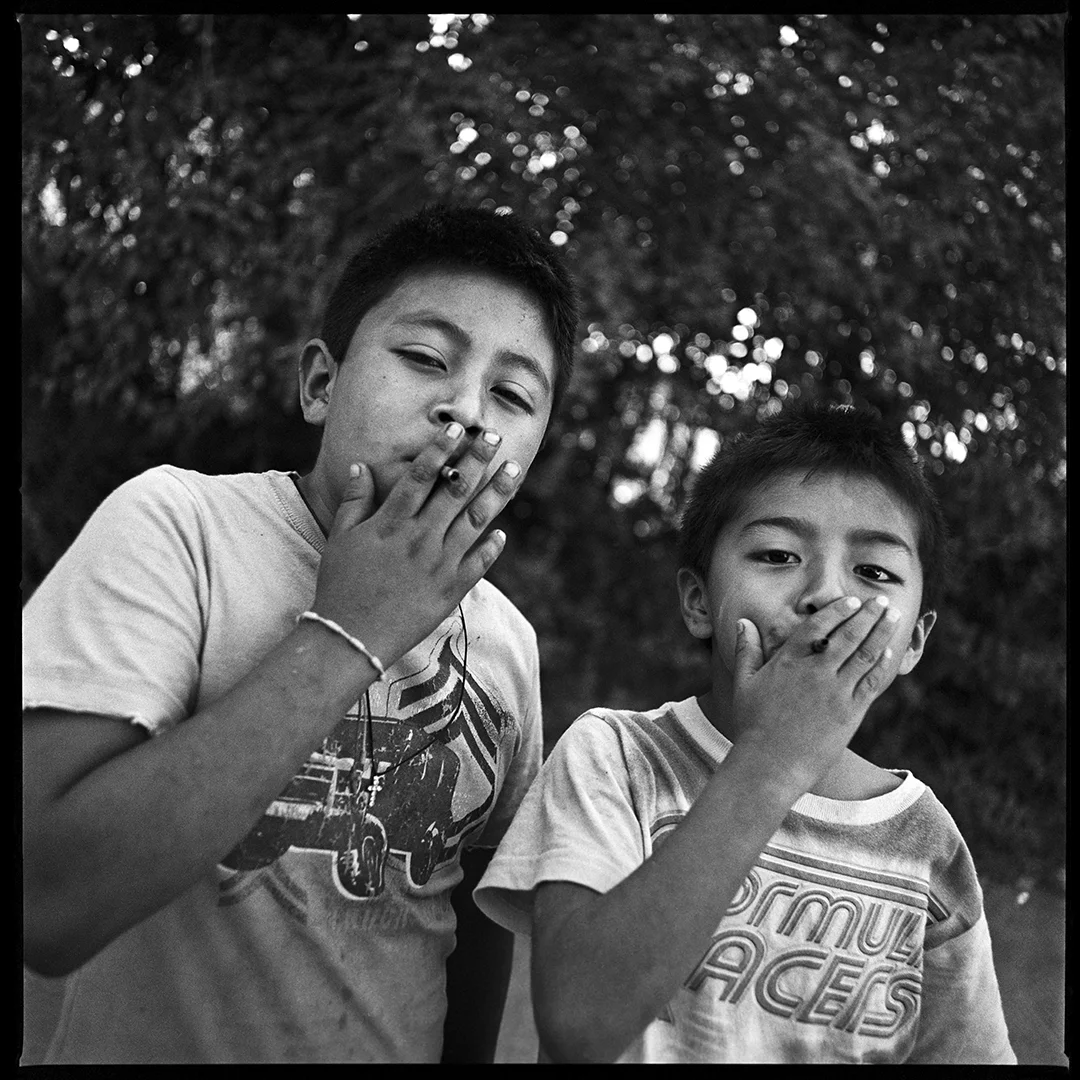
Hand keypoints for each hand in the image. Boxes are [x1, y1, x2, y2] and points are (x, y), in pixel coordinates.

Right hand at [310, 422, 521, 667]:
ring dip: (497, 492)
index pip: (421, 476)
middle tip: (495, 436)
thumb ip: (354, 501)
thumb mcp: (340, 538)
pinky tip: (502, 532)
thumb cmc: (340, 586)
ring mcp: (439, 565)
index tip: (458, 428)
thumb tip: (361, 466)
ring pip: (476, 521)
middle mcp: (419, 539)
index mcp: (391, 523)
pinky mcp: (451, 590)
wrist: (351, 639)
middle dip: (477, 459)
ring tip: (514, 469)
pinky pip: (479, 563)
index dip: (441, 449)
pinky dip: (492, 547)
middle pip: (455, 490)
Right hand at [731, 595, 900, 795]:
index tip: (852, 601)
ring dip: (881, 632)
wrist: (770, 765)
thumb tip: (742, 622)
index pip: (817, 627)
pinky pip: (871, 682)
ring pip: (864, 654)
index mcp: (788, 662)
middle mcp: (814, 672)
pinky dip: (882, 664)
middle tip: (880, 600)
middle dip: (868, 615)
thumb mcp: (744, 683)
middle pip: (847, 635)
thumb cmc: (752, 725)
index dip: (837, 611)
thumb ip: (746, 650)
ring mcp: (835, 692)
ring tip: (893, 615)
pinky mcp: (850, 712)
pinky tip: (890, 651)